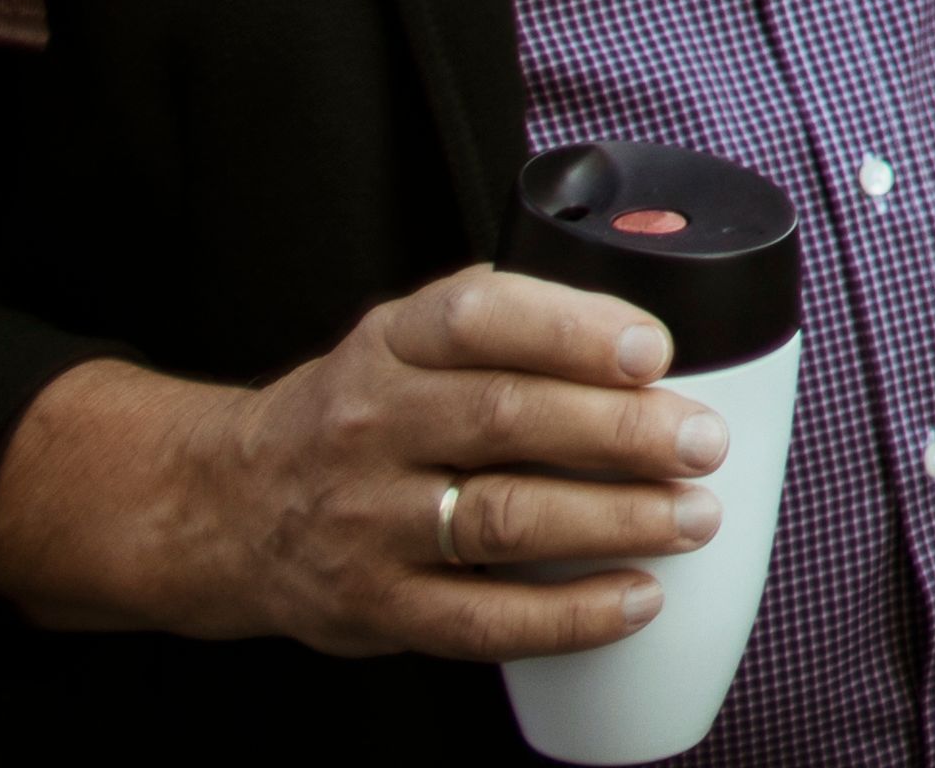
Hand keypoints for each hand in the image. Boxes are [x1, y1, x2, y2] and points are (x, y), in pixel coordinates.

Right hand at [0, 270, 725, 656]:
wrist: (231, 506)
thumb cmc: (363, 412)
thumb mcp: (409, 338)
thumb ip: (511, 324)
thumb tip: (649, 341)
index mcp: (392, 343)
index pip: (479, 316)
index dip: (573, 330)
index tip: (653, 350)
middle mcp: (372, 425)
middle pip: (508, 419)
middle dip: (622, 433)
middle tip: (703, 444)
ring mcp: (368, 520)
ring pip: (503, 519)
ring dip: (614, 522)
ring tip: (692, 518)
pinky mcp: (373, 605)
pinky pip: (479, 619)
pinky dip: (567, 615)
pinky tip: (635, 599)